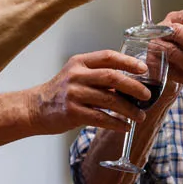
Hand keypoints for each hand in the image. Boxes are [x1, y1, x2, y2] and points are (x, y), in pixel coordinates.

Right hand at [27, 50, 150, 133]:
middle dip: (134, 87)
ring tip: (141, 116)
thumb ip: (99, 76)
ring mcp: (74, 93)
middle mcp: (76, 75)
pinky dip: (116, 123)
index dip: (129, 62)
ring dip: (129, 109)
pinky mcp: (72, 112)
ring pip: (109, 99)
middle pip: (112, 77)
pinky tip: (125, 126)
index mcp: (80, 62)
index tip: (144, 70)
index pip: (108, 56)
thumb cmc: (62, 92)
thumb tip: (131, 83)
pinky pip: (100, 118)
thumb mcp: (77, 75)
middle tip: (147, 96)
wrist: (35, 108)